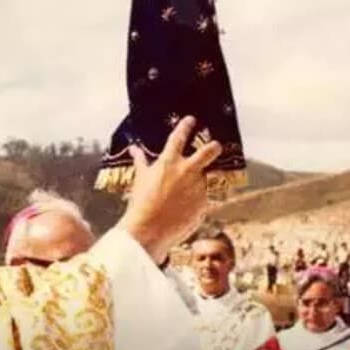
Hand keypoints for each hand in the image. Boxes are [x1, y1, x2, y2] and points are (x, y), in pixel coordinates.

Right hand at [118, 117, 222, 263]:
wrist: (149, 229)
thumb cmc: (141, 203)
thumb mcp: (140, 178)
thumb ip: (140, 161)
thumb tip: (133, 149)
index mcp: (169, 161)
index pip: (179, 136)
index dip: (186, 126)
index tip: (191, 120)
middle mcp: (188, 170)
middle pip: (210, 150)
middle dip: (215, 146)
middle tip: (215, 146)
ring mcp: (199, 187)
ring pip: (212, 176)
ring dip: (208, 177)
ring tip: (202, 183)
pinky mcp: (205, 203)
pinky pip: (208, 197)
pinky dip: (202, 199)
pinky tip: (192, 205)